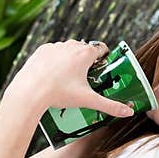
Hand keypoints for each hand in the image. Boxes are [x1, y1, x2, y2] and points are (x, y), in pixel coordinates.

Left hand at [6, 40, 132, 117]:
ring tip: (68, 78)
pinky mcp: (42, 50)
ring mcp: (56, 46)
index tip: (102, 69)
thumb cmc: (59, 94)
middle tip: (85, 78)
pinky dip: (55, 60)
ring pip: (68, 50)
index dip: (104, 59)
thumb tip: (129, 112)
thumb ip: (110, 106)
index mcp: (86, 53)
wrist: (29, 92)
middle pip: (85, 49)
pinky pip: (53, 52)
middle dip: (87, 61)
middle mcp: (71, 45)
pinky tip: (53, 74)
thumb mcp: (87, 100)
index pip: (102, 49)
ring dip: (71, 59)